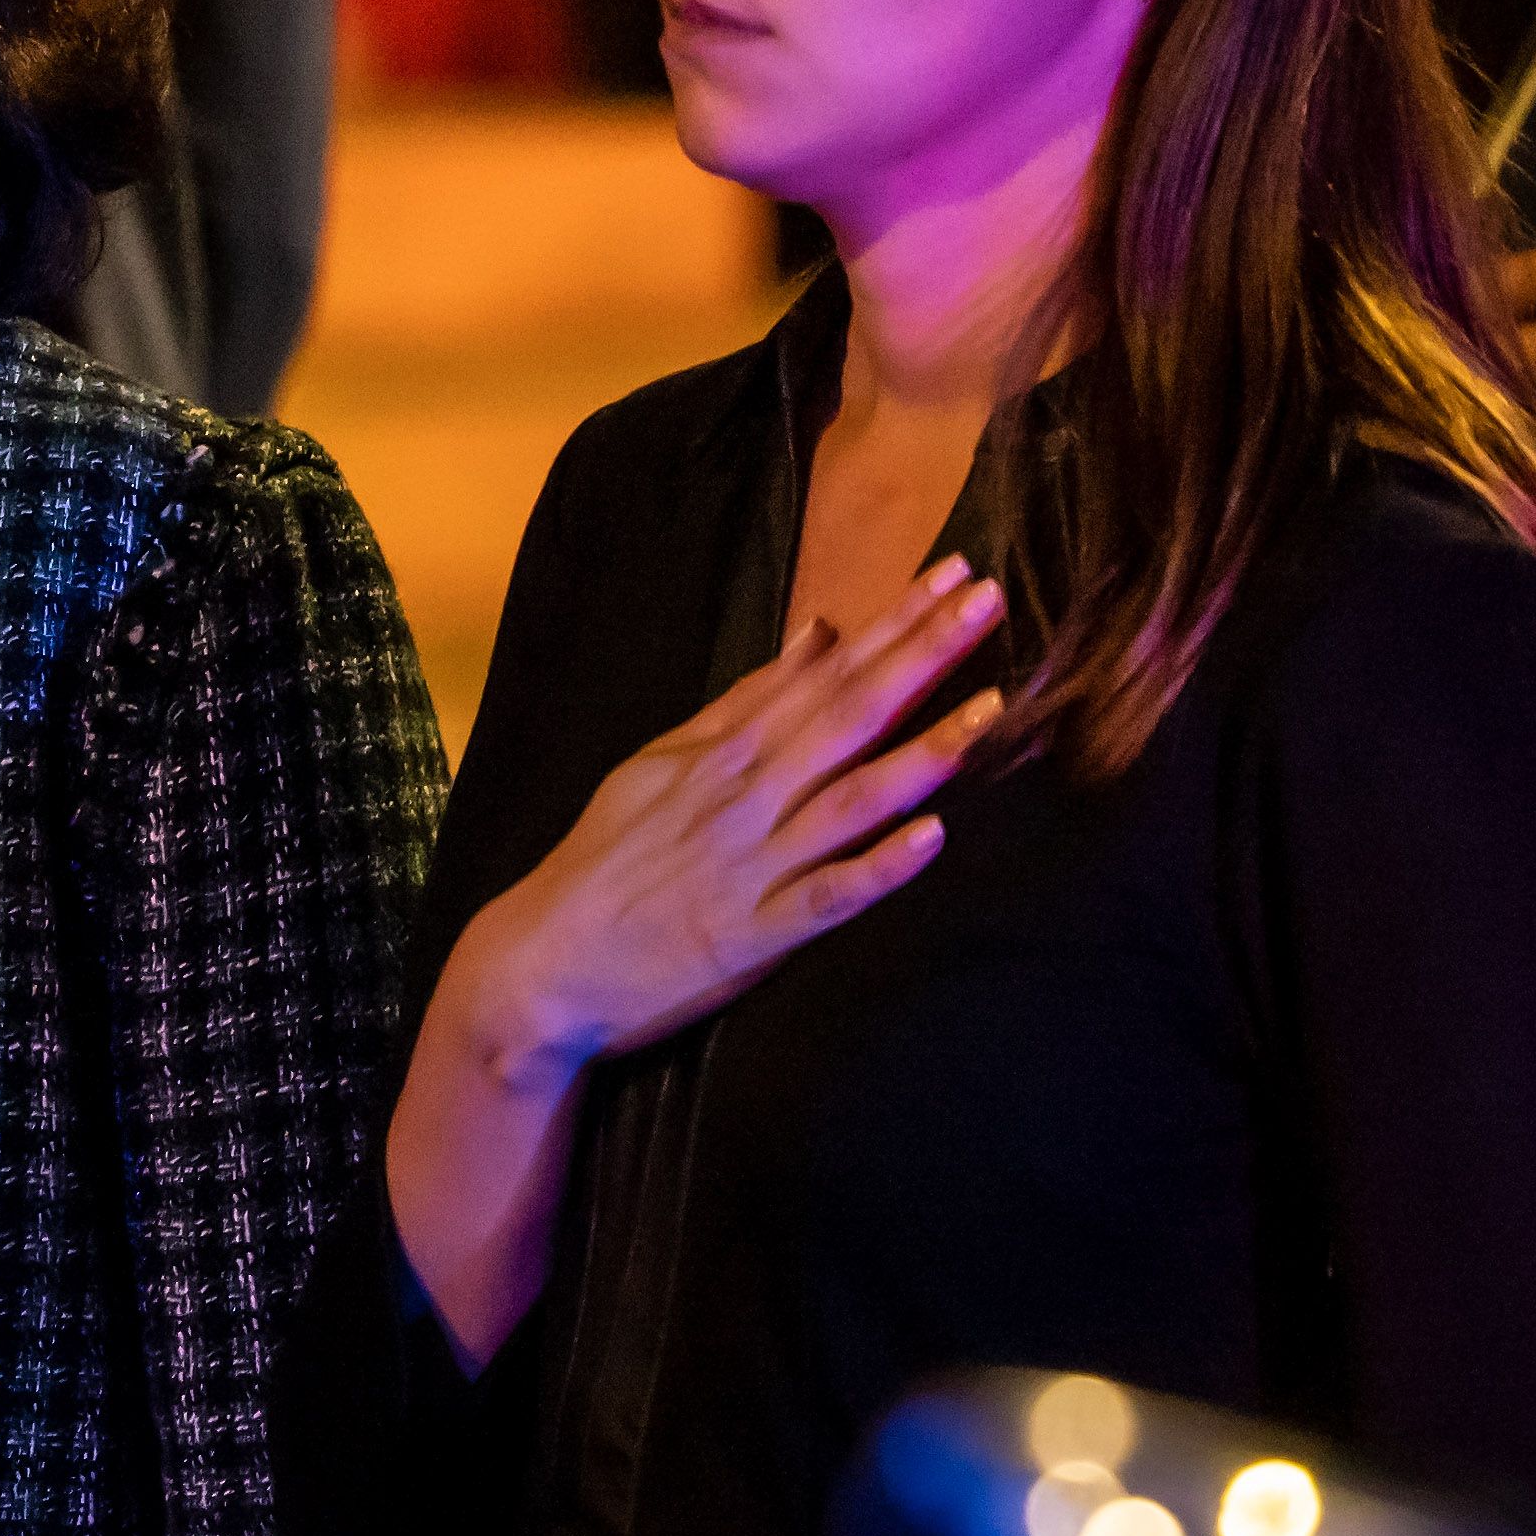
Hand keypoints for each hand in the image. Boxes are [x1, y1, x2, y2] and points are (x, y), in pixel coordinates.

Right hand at [387, 562, 998, 1367]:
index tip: (954, 574)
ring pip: (851, 799)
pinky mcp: (754, 936)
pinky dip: (878, 867)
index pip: (825, 674)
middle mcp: (745, 799)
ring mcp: (753, 866)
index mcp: (724, 754)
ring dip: (924, 752)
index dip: (894, 624)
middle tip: (989, 600)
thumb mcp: (662, 764)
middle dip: (921, 656)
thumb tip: (819, 635)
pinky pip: (827, 897)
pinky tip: (931, 839)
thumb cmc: (606, 859)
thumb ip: (745, 703)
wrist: (543, 962)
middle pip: (847, 716)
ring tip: (992, 708)